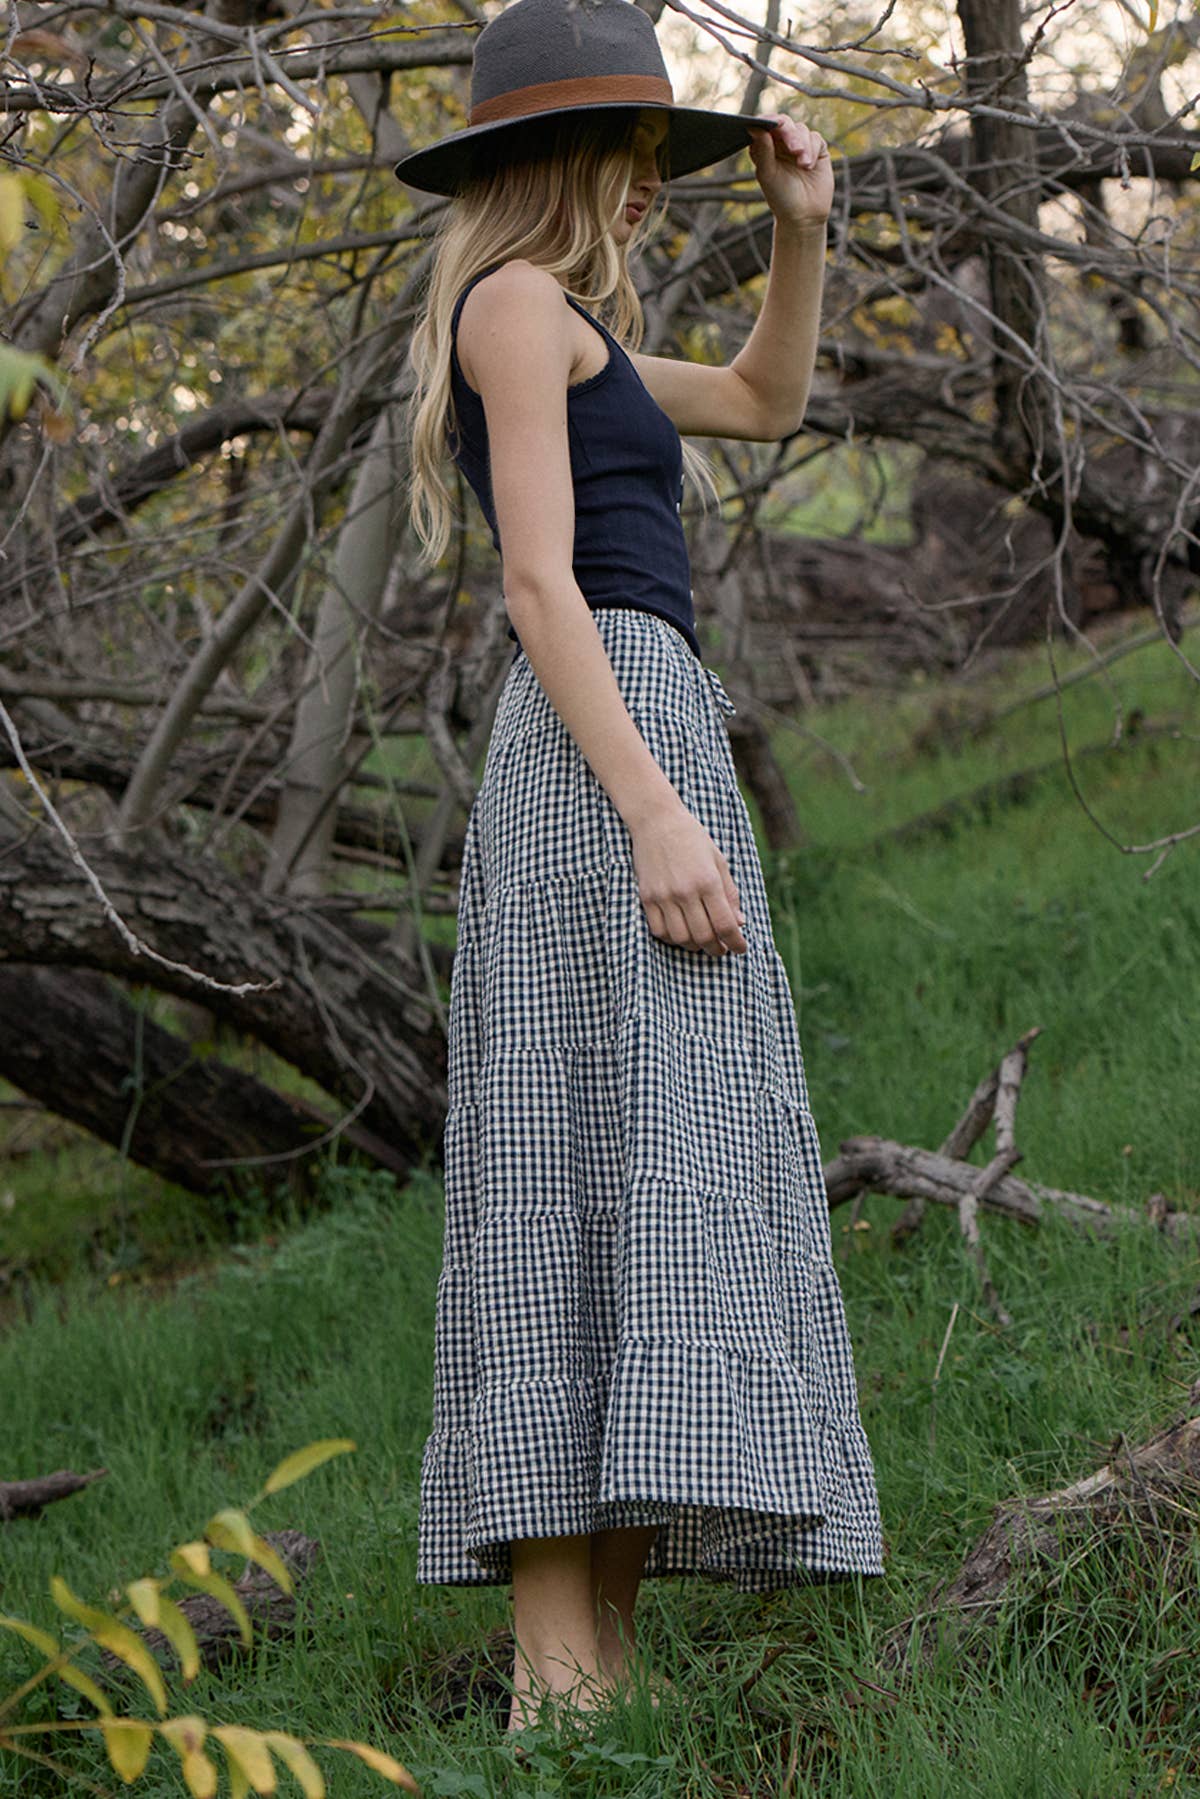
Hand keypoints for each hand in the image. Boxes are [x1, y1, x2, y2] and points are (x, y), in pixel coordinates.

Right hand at [629, 806, 747, 956]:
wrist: (657, 821)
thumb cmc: (692, 839)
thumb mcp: (719, 862)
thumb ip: (730, 893)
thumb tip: (739, 923)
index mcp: (708, 881)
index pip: (725, 924)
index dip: (736, 942)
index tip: (740, 949)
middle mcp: (685, 891)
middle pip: (704, 936)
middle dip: (716, 949)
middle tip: (722, 949)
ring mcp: (663, 896)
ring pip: (681, 938)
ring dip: (695, 946)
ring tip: (702, 943)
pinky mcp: (647, 897)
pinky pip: (659, 930)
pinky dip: (672, 938)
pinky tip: (681, 934)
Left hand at [746, 114, 832, 226]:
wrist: (804, 215)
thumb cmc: (781, 197)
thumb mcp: (768, 175)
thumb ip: (762, 150)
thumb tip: (755, 126)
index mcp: (765, 147)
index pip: (765, 125)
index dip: (768, 121)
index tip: (772, 125)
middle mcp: (781, 143)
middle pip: (785, 123)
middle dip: (790, 134)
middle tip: (794, 150)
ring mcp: (799, 144)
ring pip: (801, 129)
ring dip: (803, 146)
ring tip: (804, 166)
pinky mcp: (816, 149)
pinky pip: (815, 138)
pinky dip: (813, 150)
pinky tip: (810, 166)